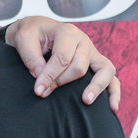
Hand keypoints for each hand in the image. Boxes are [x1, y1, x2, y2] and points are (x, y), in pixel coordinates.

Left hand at [5, 17, 119, 109]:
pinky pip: (112, 78)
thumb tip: (41, 76)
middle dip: (60, 82)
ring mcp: (93, 53)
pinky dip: (114, 92)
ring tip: (85, 101)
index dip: (49, 76)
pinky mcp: (96, 63)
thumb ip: (31, 57)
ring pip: (104, 70)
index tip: (38, 90)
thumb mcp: (23, 38)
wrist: (37, 30)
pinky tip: (112, 107)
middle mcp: (84, 41)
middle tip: (43, 92)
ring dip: (96, 87)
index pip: (63, 58)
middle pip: (79, 67)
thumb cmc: (31, 34)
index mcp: (67, 32)